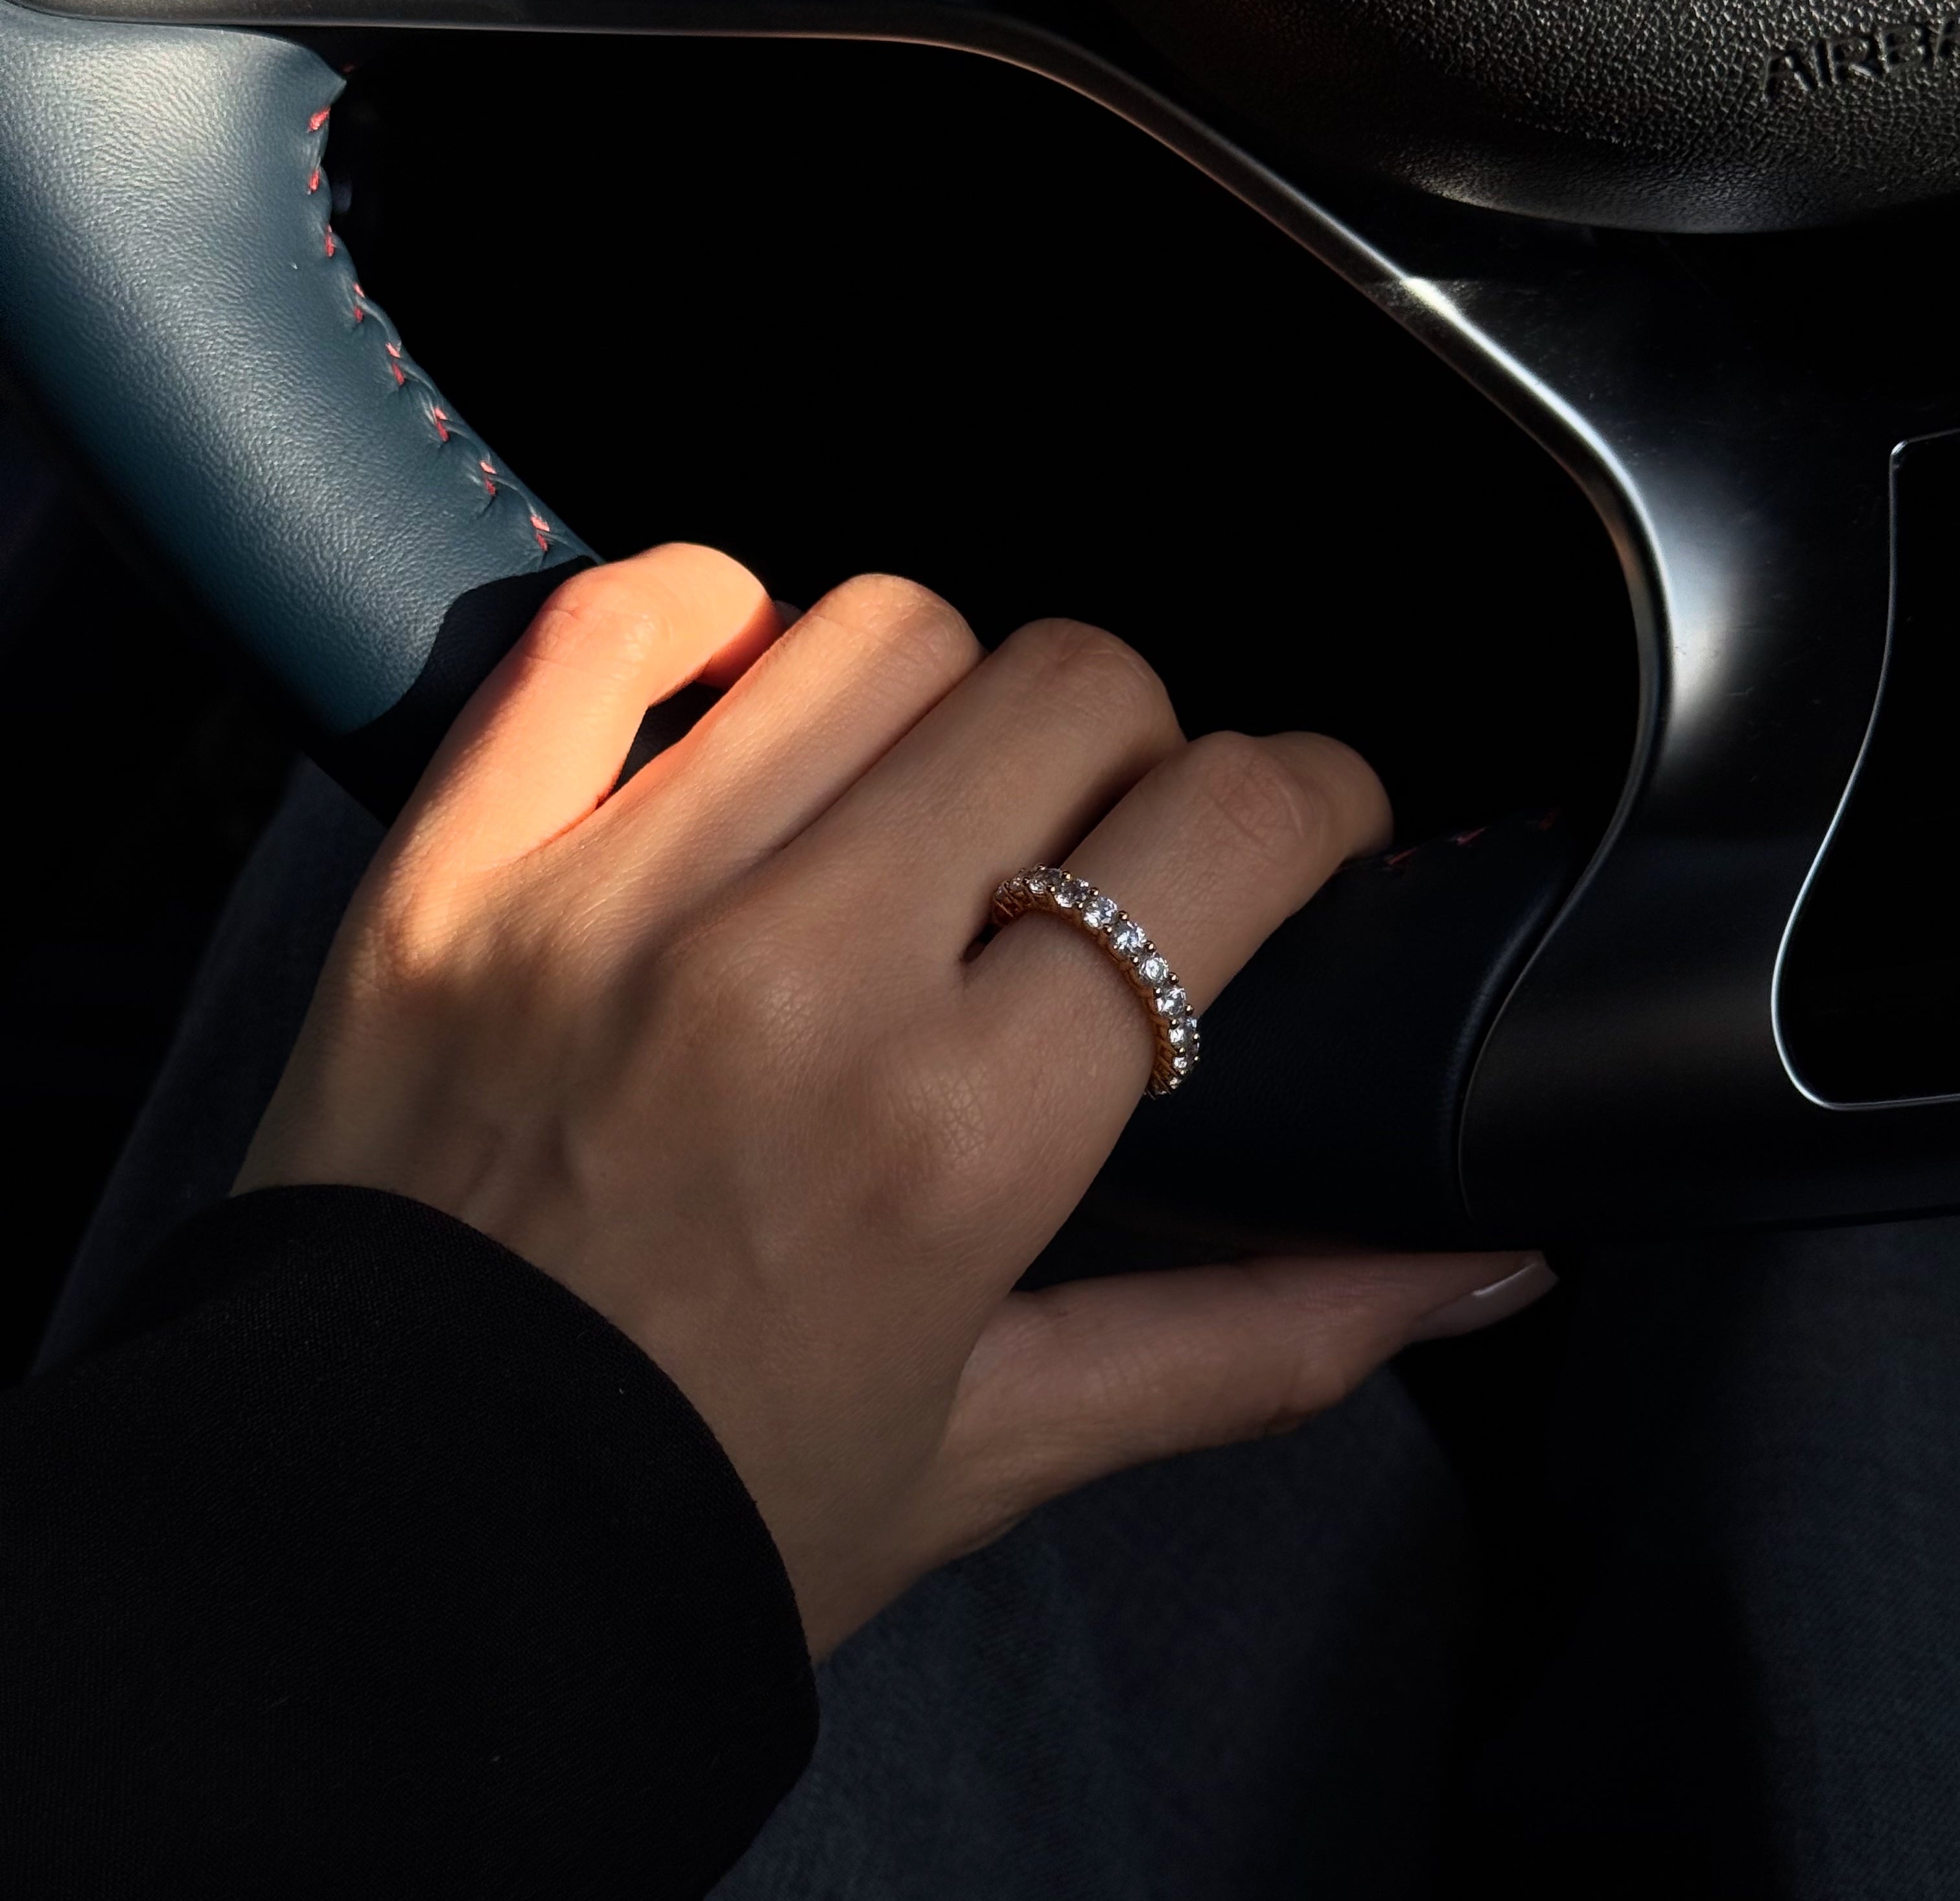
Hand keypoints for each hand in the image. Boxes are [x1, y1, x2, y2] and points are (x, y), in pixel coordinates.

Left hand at [239, 545, 1552, 1655]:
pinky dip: (703, 611)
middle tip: (1101, 835)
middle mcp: (795, 980)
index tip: (1299, 818)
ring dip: (946, 691)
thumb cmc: (697, 1517)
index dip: (1311, 794)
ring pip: (872, 627)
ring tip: (922, 795)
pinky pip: (606, 625)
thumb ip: (1257, 1342)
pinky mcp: (457, 870)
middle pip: (1070, 682)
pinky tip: (748, 686)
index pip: (1223, 831)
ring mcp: (608, 900)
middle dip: (1138, 743)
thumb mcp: (999, 1442)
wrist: (390, 1563)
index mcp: (961, 1135)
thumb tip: (1477, 1273)